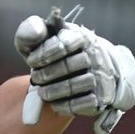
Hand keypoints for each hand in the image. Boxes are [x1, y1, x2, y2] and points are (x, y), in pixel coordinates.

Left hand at [14, 8, 134, 133]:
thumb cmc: (55, 52)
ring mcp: (102, 76)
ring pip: (76, 85)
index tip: (31, 61)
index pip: (63, 44)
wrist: (86, 69)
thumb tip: (37, 28)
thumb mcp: (41, 39)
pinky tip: (54, 103)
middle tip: (35, 78)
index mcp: (80, 36)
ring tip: (42, 92)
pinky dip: (65, 105)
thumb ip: (31, 30)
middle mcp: (96, 54)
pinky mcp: (103, 96)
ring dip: (53, 91)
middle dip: (46, 74)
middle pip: (68, 66)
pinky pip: (85, 104)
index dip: (43, 54)